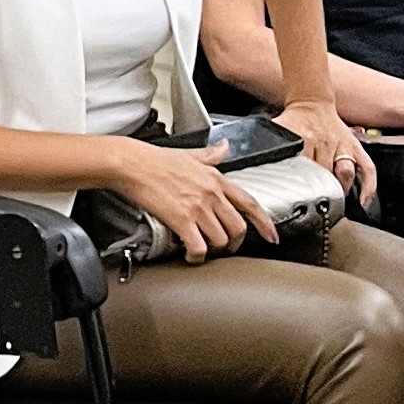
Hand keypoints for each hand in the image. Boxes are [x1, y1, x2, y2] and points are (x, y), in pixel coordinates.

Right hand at [112, 140, 275, 262]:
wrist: (132, 164)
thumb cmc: (155, 160)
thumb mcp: (190, 153)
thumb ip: (211, 154)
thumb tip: (224, 147)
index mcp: (216, 179)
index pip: (249, 203)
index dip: (264, 223)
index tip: (271, 236)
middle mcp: (211, 194)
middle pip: (238, 227)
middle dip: (234, 243)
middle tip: (225, 248)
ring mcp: (197, 207)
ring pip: (221, 240)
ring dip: (214, 250)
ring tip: (204, 250)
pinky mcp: (181, 220)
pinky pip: (199, 247)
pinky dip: (197, 256)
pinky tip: (190, 255)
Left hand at [276, 98, 375, 208]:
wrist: (311, 101)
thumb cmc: (294, 120)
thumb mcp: (279, 130)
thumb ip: (269, 147)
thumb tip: (252, 160)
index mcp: (304, 140)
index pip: (302, 169)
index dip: (300, 187)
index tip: (297, 202)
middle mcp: (325, 143)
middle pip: (325, 174)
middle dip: (321, 192)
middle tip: (316, 209)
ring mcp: (342, 145)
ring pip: (345, 172)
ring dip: (341, 190)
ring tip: (335, 204)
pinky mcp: (354, 146)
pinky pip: (367, 167)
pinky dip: (368, 186)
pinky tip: (363, 201)